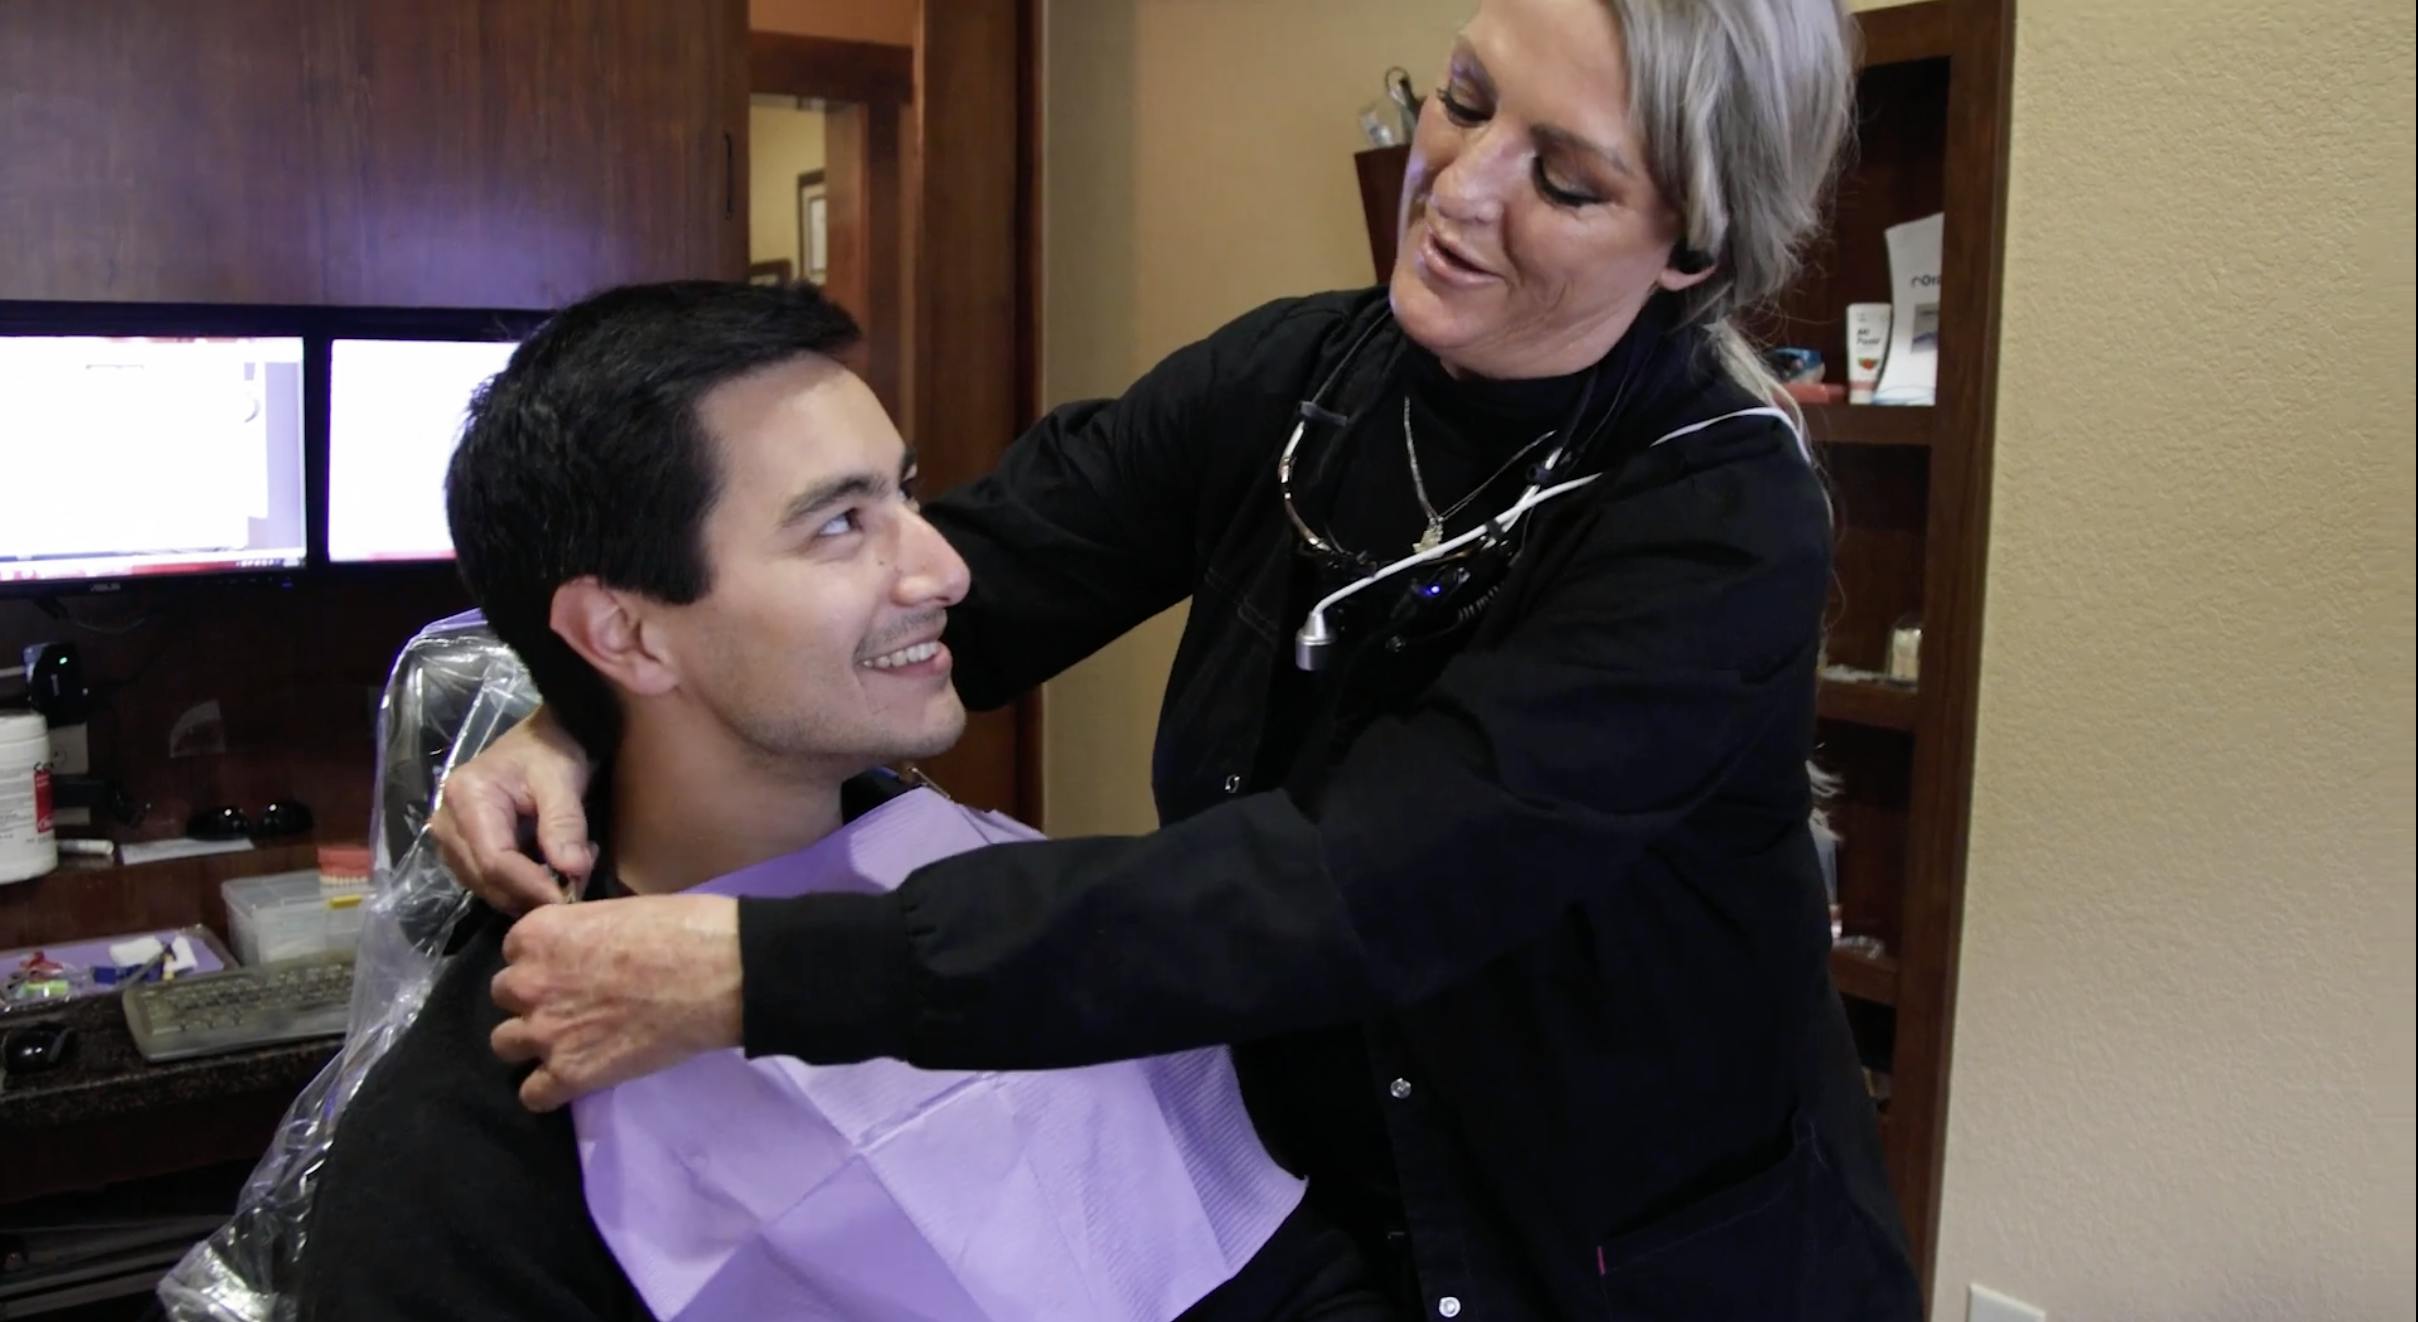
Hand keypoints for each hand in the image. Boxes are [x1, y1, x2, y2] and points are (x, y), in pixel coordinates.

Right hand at [430, 706, 596, 913]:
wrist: (542, 739)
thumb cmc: (551, 751)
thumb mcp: (563, 780)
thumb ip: (565, 824)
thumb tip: (572, 871)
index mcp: (466, 797)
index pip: (494, 860)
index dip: (531, 886)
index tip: (569, 899)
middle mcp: (446, 821)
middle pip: (485, 879)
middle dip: (531, 893)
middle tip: (577, 886)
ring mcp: (450, 838)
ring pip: (487, 887)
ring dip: (528, 891)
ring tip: (569, 868)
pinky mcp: (462, 849)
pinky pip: (489, 881)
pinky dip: (522, 885)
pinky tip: (551, 868)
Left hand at [489, 893, 744, 1110]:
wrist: (719, 974)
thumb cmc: (682, 929)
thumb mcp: (616, 912)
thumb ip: (582, 936)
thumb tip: (586, 953)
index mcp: (538, 934)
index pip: (515, 952)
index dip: (544, 961)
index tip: (572, 968)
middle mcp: (528, 983)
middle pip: (505, 997)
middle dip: (536, 1000)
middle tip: (576, 1003)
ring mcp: (544, 1032)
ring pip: (505, 1044)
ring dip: (535, 1042)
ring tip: (573, 1041)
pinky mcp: (568, 1075)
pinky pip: (533, 1094)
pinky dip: (550, 1089)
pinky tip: (577, 1076)